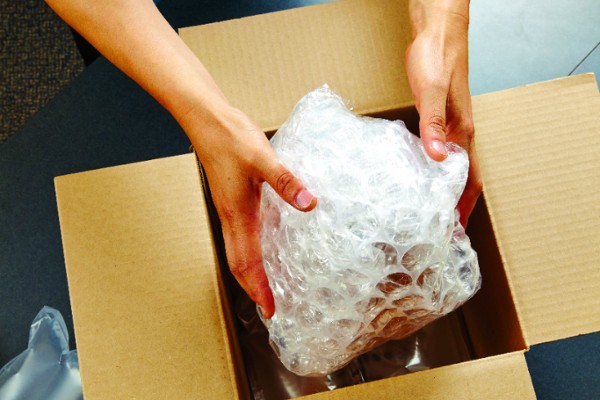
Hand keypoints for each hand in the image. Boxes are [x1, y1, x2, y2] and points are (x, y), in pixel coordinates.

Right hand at [184, 106, 316, 318]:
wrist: (206, 119)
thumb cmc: (230, 137)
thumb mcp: (262, 157)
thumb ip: (285, 181)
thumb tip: (309, 203)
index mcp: (238, 214)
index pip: (247, 262)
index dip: (258, 288)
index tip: (271, 310)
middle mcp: (231, 216)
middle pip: (238, 264)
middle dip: (253, 288)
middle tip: (269, 308)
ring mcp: (229, 209)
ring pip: (237, 251)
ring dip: (250, 273)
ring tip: (266, 287)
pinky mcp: (232, 199)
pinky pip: (240, 235)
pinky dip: (250, 252)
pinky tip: (265, 247)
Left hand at [406, 0, 481, 225]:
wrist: (436, 32)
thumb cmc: (438, 58)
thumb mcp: (432, 92)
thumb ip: (434, 124)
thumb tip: (438, 157)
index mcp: (462, 132)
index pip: (469, 179)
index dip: (464, 207)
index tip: (456, 233)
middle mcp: (459, 133)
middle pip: (460, 179)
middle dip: (453, 206)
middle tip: (439, 232)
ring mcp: (448, 127)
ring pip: (448, 168)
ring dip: (441, 191)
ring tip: (427, 213)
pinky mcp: (434, 119)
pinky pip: (435, 152)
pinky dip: (428, 171)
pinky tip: (414, 177)